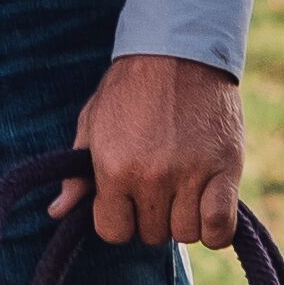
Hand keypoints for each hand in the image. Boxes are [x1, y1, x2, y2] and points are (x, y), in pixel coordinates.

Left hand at [52, 54, 243, 248]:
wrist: (178, 51)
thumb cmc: (130, 88)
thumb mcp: (93, 123)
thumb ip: (77, 175)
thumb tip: (57, 212)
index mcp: (114, 168)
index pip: (113, 231)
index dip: (119, 219)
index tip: (128, 200)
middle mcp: (152, 176)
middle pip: (151, 234)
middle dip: (151, 216)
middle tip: (158, 185)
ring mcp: (191, 174)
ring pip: (186, 233)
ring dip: (184, 218)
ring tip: (183, 188)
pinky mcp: (226, 168)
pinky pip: (220, 226)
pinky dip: (216, 229)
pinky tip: (209, 208)